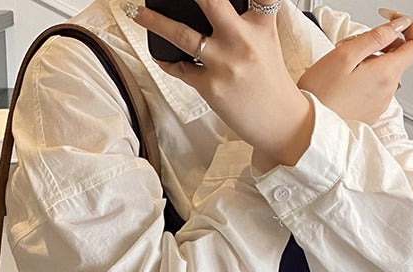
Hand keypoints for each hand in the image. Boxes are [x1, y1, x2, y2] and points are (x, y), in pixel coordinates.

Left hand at [128, 0, 312, 167]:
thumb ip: (248, 17)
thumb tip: (218, 6)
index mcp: (261, 24)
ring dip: (155, 22)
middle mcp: (242, 40)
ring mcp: (224, 63)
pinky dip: (165, 61)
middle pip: (211, 2)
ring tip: (136, 12)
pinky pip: (179, 69)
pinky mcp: (210, 86)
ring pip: (182, 35)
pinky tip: (158, 55)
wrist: (277, 119)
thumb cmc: (268, 79)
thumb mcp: (267, 39)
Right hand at [297, 10, 412, 125]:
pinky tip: (343, 85)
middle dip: (381, 46)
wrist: (302, 127)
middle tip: (353, 48)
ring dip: (371, 64)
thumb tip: (398, 26)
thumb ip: (376, 36)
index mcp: (386, 73)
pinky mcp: (368, 115)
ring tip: (343, 70)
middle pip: (399, 58)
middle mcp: (388, 92)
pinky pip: (375, 90)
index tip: (393, 22)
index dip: (410, 27)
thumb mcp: (344, 54)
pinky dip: (364, 81)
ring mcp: (379, 105)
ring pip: (385, 74)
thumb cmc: (318, 94)